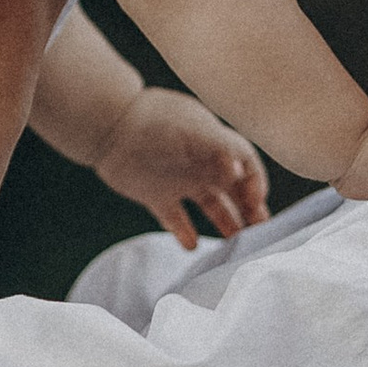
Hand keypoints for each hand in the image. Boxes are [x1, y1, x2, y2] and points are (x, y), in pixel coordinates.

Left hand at [93, 87, 269, 250]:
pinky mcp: (157, 195)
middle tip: (259, 233)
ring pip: (211, 206)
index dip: (255, 184)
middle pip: (234, 191)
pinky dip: (184, 233)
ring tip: (234, 245)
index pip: (246, 166)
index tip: (256, 204)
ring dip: (225, 223)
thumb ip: (220, 148)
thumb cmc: (154, 122)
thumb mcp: (193, 130)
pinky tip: (190, 245)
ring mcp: (180, 180)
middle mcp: (201, 164)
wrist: (108, 125)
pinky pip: (176, 218)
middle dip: (249, 211)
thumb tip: (240, 173)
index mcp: (214, 145)